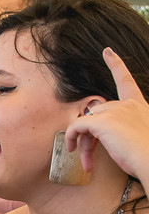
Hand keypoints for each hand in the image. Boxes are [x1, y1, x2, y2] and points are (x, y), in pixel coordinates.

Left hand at [65, 48, 148, 179]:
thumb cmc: (146, 155)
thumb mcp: (137, 135)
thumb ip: (123, 127)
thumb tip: (99, 131)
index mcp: (138, 105)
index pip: (126, 81)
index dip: (116, 65)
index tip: (107, 52)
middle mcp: (127, 104)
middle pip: (98, 112)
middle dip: (91, 134)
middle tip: (90, 156)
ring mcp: (115, 111)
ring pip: (87, 121)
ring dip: (83, 141)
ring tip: (87, 161)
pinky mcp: (103, 122)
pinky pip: (76, 126)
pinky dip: (71, 136)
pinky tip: (72, 148)